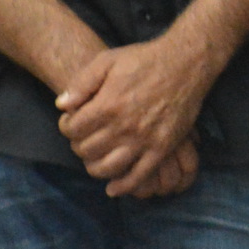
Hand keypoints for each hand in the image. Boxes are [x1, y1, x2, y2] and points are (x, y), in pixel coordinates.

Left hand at [57, 35, 220, 198]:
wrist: (186, 63)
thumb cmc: (144, 59)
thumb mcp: (108, 60)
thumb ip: (82, 83)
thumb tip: (62, 106)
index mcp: (108, 105)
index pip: (73, 129)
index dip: (66, 127)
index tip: (72, 123)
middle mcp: (124, 126)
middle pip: (87, 150)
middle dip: (79, 146)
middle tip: (84, 139)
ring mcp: (144, 139)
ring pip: (109, 168)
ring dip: (95, 168)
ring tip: (96, 159)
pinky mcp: (162, 147)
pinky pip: (140, 175)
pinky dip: (124, 186)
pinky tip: (114, 188)